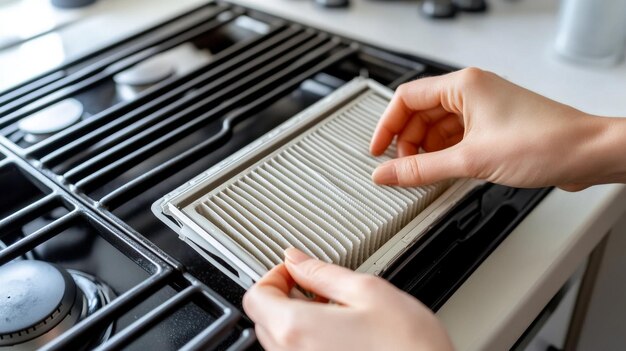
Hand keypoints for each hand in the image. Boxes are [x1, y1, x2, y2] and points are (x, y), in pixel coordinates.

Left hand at [243, 248, 453, 350]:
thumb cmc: (409, 347)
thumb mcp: (369, 291)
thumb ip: (323, 272)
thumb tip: (296, 258)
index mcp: (298, 328)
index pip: (255, 296)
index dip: (273, 275)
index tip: (296, 269)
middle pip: (263, 318)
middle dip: (283, 295)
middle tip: (316, 285)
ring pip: (278, 339)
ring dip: (294, 317)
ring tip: (331, 309)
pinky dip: (306, 339)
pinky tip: (338, 333)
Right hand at [370, 67, 621, 190]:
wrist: (587, 153)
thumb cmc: (545, 142)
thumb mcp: (470, 160)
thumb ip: (420, 169)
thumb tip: (387, 174)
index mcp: (463, 85)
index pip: (406, 98)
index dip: (386, 125)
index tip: (377, 151)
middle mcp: (472, 92)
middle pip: (420, 113)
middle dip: (406, 141)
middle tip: (400, 168)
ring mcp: (483, 109)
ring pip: (437, 127)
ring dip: (425, 150)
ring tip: (421, 173)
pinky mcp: (493, 126)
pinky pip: (455, 137)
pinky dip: (444, 154)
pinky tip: (442, 171)